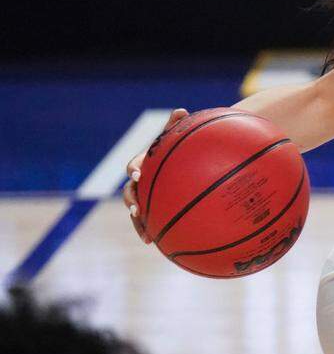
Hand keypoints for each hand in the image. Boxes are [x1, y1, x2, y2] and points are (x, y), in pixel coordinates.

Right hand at [121, 108, 187, 243]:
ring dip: (138, 222)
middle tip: (136, 209)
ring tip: (146, 235)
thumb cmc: (181, 146)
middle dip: (131, 201)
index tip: (138, 174)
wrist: (184, 159)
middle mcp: (142, 180)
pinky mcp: (154, 207)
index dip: (134, 169)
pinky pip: (151, 220)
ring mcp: (146, 194)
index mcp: (144, 162)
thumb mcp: (179, 136)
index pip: (134, 165)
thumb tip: (181, 111)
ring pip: (137, 209)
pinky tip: (159, 243)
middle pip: (130, 191)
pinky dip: (152, 230)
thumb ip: (178, 126)